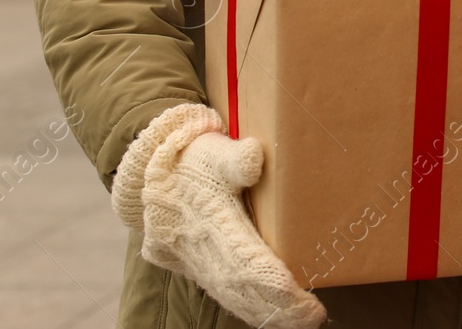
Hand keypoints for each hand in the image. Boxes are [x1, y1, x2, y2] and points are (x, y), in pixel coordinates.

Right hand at [113, 104, 325, 328]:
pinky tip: (267, 314)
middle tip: (312, 320)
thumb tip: (254, 158)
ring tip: (298, 322)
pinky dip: (244, 304)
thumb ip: (234, 158)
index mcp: (208, 221)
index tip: (304, 301)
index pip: (246, 262)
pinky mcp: (187, 265)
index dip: (275, 284)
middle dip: (277, 308)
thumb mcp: (213, 149)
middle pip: (241, 288)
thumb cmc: (192, 157)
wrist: (148, 170)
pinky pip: (218, 290)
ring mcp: (190, 260)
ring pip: (229, 294)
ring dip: (263, 311)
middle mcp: (198, 248)